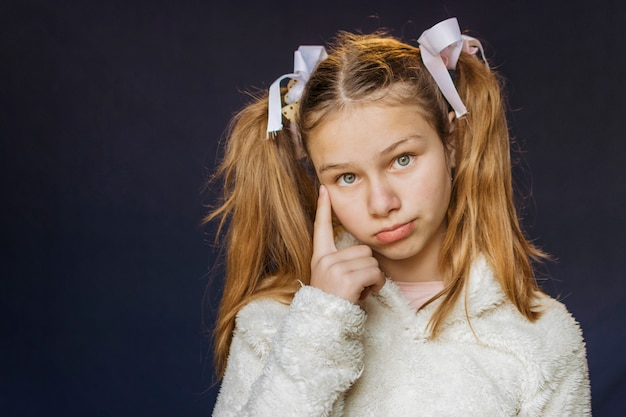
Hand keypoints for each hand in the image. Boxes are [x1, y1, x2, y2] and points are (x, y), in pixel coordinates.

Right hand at [310, 186, 385, 302]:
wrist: (324, 326)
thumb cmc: (334, 305)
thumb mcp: (333, 281)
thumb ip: (344, 264)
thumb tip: (366, 255)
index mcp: (320, 258)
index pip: (321, 229)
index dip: (323, 208)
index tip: (324, 190)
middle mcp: (325, 260)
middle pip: (363, 250)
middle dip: (367, 268)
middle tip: (356, 287)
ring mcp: (334, 268)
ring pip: (372, 261)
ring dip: (373, 279)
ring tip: (358, 292)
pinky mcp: (346, 277)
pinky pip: (375, 273)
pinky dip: (376, 285)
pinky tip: (362, 295)